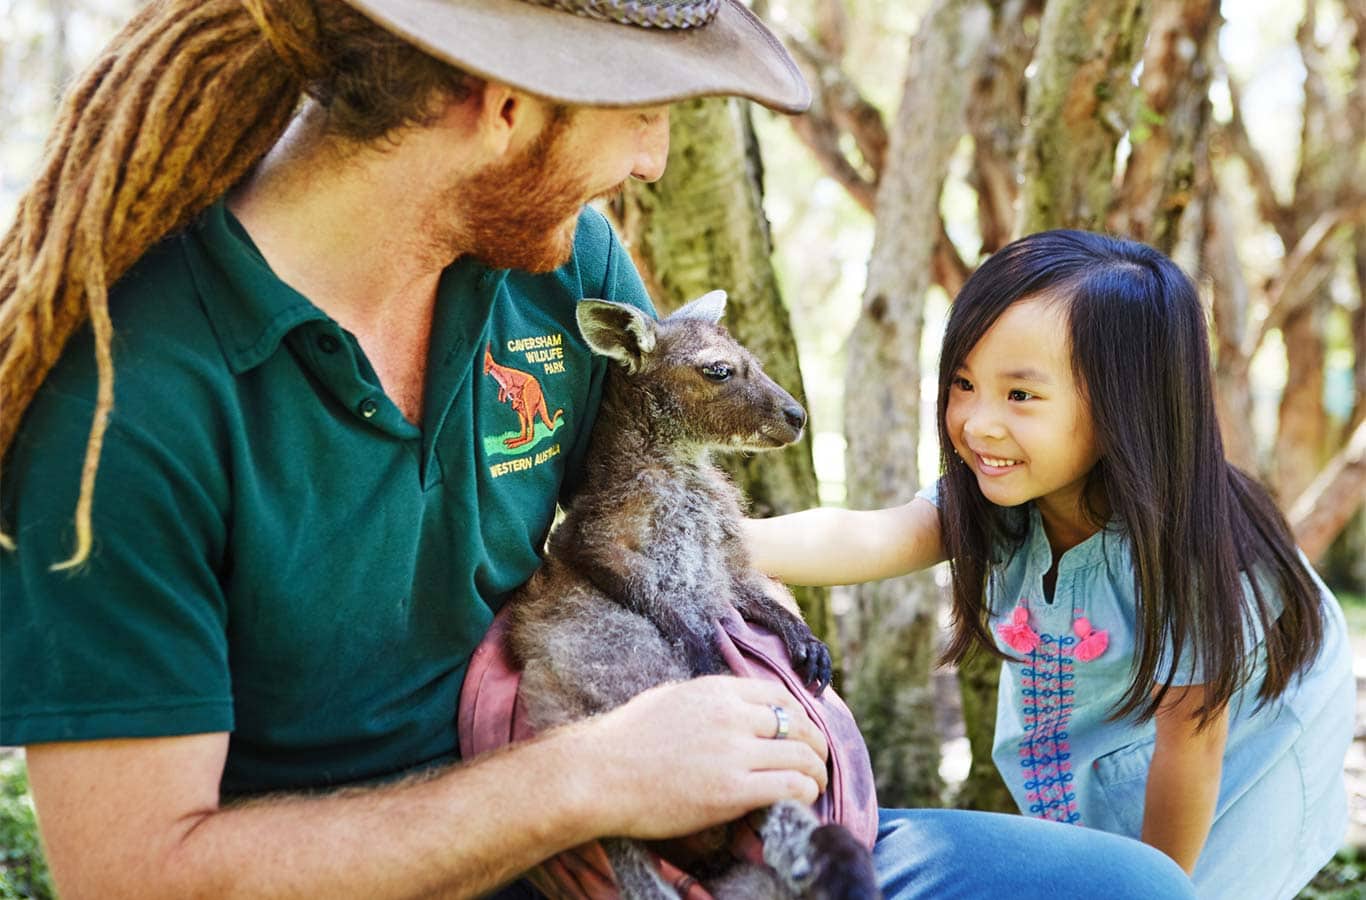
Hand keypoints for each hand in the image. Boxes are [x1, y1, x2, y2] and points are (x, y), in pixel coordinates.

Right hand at [562, 676, 828, 839]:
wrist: (599, 774)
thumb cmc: (625, 740)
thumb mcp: (671, 699)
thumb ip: (708, 701)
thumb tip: (732, 709)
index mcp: (716, 690)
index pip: (780, 696)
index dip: (799, 716)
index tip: (801, 733)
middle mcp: (731, 716)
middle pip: (798, 725)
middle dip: (815, 745)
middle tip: (817, 762)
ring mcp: (733, 752)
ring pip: (801, 756)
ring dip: (816, 773)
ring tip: (815, 785)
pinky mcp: (731, 790)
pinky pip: (789, 787)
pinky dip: (805, 793)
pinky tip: (802, 801)